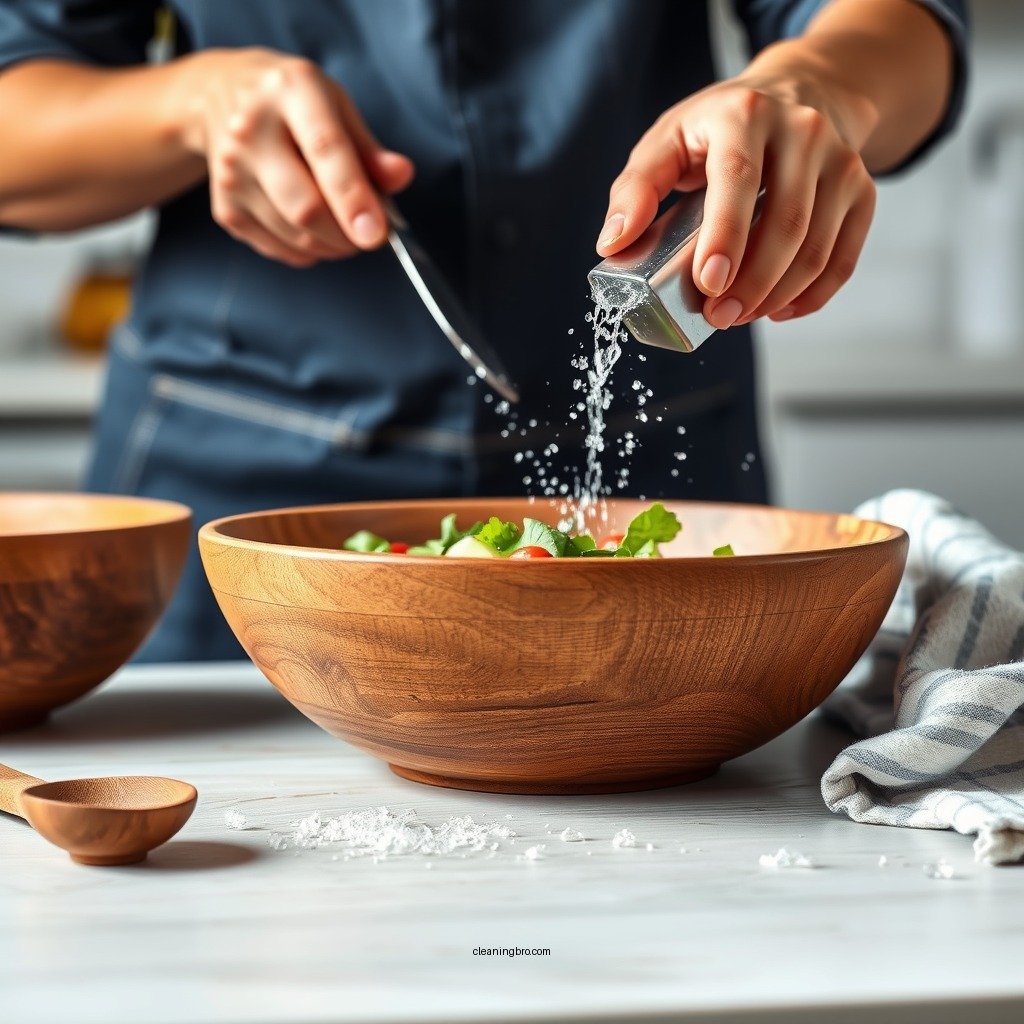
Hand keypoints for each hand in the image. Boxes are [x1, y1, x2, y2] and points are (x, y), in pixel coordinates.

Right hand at [175, 48, 413, 266]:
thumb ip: (370, 148)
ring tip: (344, 226)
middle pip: (305, 207)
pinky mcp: (225, 209)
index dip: (354, 198)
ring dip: (333, 246)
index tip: (376, 234)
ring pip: (296, 237)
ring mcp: (232, 173)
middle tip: (371, 233)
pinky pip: (280, 250)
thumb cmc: (292, 105)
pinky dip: (308, 251)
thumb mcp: (336, 105)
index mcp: (290, 92)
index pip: (326, 151)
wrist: (219, 96)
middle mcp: (251, 130)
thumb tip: (400, 177)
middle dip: (348, 235)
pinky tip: (312, 228)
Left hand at [597, 75, 875, 326]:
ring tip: (740, 316)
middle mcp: (802, 131)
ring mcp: (840, 160)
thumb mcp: (667, 140)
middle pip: (785, 223)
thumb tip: (613, 244)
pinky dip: (812, 295)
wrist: (800, 91)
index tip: (709, 284)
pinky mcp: (861, 189)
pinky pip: (844, 257)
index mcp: (744, 116)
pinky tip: (779, 310)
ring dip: (777, 295)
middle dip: (751, 283)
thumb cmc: (720, 127)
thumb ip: (636, 189)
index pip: (739, 180)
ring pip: (816, 247)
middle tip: (719, 317)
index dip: (726, 237)